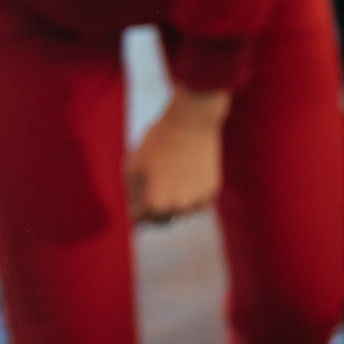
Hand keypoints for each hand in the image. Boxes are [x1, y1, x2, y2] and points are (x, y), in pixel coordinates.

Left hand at [127, 86, 228, 222]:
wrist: (192, 123)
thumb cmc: (158, 141)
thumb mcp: (134, 165)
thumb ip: (131, 192)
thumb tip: (133, 211)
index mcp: (155, 203)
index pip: (139, 220)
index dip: (135, 208)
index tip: (136, 198)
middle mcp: (177, 208)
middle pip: (161, 218)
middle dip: (155, 206)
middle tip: (156, 184)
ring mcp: (197, 201)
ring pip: (182, 213)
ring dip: (176, 203)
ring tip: (174, 179)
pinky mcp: (212, 192)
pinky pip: (198, 203)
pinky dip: (193, 196)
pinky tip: (188, 176)